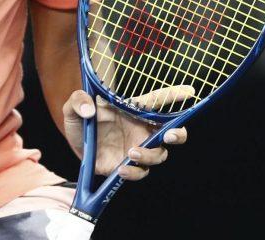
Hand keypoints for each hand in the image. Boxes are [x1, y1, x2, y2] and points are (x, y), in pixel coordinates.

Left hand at [62, 86, 192, 179]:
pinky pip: (141, 172)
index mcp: (132, 110)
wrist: (75, 145)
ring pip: (160, 155)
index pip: (157, 100)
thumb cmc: (81, 120)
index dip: (175, 95)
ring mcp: (138, 148)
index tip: (190, 91)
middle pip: (172, 132)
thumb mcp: (73, 107)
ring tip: (132, 152)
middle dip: (178, 134)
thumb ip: (78, 100)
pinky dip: (134, 172)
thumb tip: (89, 108)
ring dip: (150, 155)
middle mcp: (141, 129)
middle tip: (169, 135)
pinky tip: (122, 169)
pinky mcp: (129, 166)